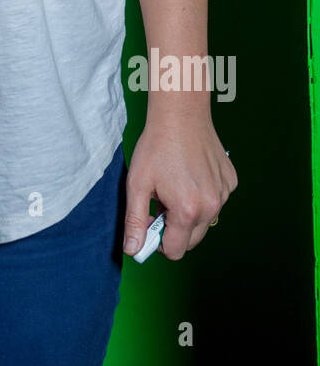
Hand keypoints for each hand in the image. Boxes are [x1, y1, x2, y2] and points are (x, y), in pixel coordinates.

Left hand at [122, 118, 236, 259]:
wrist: (181, 114)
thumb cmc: (156, 147)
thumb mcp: (137, 184)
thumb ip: (135, 221)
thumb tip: (134, 251)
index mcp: (187, 211)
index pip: (175, 251)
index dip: (157, 242)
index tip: (149, 224)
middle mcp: (211, 207)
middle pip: (192, 240)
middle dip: (174, 229)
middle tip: (159, 203)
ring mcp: (224, 194)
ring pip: (204, 221)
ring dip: (189, 213)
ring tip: (175, 185)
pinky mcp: (231, 182)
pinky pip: (216, 201)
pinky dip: (203, 196)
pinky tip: (191, 174)